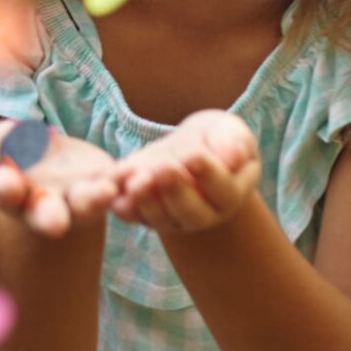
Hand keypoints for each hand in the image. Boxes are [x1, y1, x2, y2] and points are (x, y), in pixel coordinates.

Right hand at [0, 117, 119, 238]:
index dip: (5, 188)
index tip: (8, 185)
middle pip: (43, 213)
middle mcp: (41, 204)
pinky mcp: (102, 186)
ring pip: (82, 205)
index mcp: (7, 192)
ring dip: (93, 200)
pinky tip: (129, 174)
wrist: (47, 155)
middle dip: (49, 216)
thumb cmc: (10, 151)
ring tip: (105, 191)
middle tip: (55, 225)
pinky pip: (114, 187)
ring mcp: (74, 199)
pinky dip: (122, 182)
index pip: (3, 191)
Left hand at [111, 110, 262, 234]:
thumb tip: (234, 156)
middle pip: (190, 212)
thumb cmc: (214, 139)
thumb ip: (233, 142)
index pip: (224, 191)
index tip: (194, 156)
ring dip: (145, 200)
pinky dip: (123, 201)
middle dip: (175, 190)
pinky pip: (132, 213)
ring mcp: (171, 219)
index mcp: (230, 195)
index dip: (209, 175)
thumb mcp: (228, 132)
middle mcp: (203, 215)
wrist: (187, 149)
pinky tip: (117, 181)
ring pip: (159, 218)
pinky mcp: (142, 213)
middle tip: (162, 167)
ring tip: (136, 178)